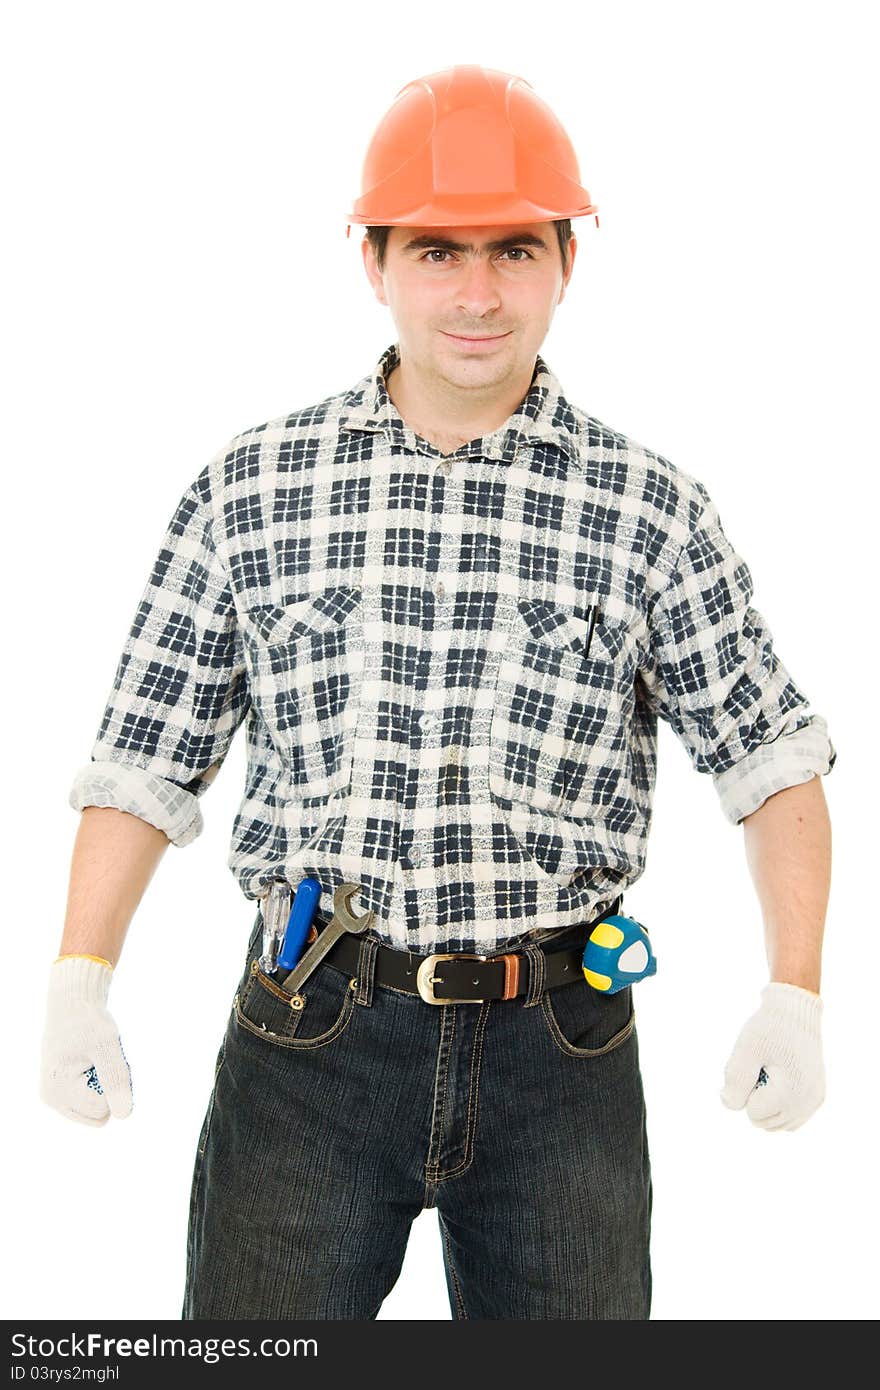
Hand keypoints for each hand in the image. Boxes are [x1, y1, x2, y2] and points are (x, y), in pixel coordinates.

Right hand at [39, 956, 132, 1125]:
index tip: (106, 1056)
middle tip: (102, 1059)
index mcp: (57, 1091)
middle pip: (100, 1113)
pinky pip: (93, 1103)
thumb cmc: (89, 1022)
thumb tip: (124, 1116)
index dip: (114, 1082)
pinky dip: (99, 1084)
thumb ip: (115, 1080)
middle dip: (109, 1088)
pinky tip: (90, 1064)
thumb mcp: (107, 1046)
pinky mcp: (61, 1094)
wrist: (72, 1005)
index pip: (103, 1108)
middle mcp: (52, 1100)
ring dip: (105, 1086)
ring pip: (98, 1110)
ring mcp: (55, 1098)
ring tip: (95, 1061)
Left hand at [720, 982, 823, 1130]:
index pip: (752, 1113)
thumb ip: (736, 1080)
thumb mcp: (746, 1050)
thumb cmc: (769, 1028)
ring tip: (772, 1072)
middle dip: (756, 1097)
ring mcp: (814, 1101)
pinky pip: (791, 1118)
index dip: (747, 1088)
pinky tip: (779, 1081)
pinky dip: (780, 1105)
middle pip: (764, 1122)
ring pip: (777, 1124)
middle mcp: (807, 1104)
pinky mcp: (817, 1096)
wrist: (795, 1011)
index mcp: (791, 1095)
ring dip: (767, 1103)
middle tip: (764, 1068)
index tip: (757, 1064)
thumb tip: (730, 1105)